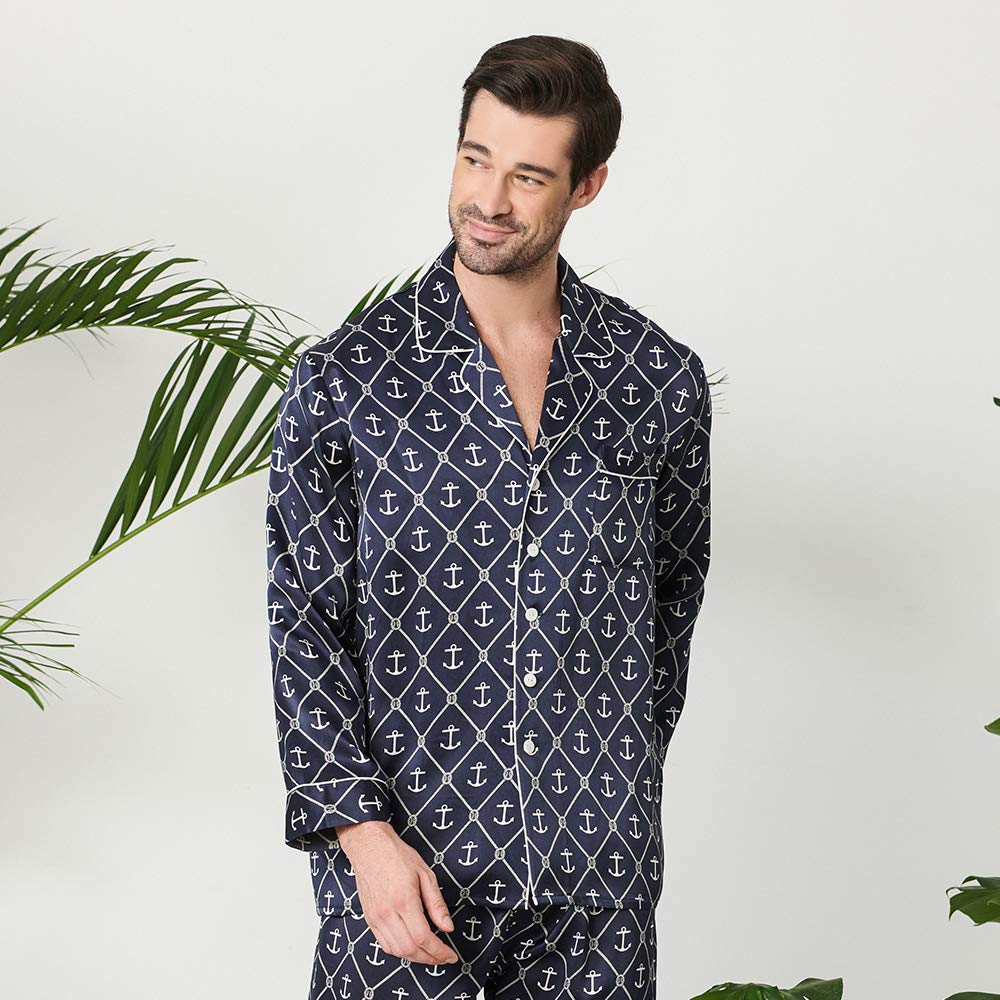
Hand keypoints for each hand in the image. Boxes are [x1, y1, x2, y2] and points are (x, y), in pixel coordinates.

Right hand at [335, 820, 458, 965]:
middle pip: (410, 950)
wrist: (370, 847)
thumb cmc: (397, 856)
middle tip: (443, 957)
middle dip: (430, 958)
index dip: (439, 952)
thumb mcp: (425, 874)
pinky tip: (411, 946)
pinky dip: (400, 951)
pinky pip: (385, 945)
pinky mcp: (369, 919)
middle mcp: (387, 913)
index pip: (423, 938)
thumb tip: (448, 927)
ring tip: (430, 953)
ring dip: (415, 957)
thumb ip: (437, 903)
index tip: (450, 956)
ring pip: (396, 951)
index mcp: (404, 901)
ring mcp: (375, 918)